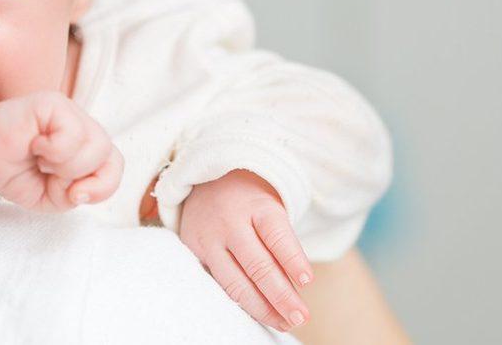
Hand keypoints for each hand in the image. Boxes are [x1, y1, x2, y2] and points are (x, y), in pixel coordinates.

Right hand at [0, 92, 123, 211]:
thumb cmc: (13, 173)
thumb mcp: (50, 199)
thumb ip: (75, 196)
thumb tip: (83, 187)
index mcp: (85, 146)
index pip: (115, 165)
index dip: (103, 186)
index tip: (74, 196)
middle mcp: (81, 125)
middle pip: (108, 156)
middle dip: (79, 177)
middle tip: (49, 174)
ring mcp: (68, 111)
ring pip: (95, 145)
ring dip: (66, 165)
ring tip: (40, 159)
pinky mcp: (53, 102)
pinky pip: (72, 133)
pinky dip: (54, 150)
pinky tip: (34, 145)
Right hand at [179, 170, 311, 331]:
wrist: (205, 180)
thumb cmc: (249, 201)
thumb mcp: (270, 208)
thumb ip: (281, 243)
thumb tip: (296, 287)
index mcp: (256, 205)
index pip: (277, 235)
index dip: (293, 260)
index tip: (307, 281)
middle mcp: (230, 222)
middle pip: (258, 265)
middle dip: (281, 296)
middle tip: (300, 316)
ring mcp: (209, 238)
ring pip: (235, 282)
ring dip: (262, 308)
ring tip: (283, 322)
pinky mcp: (193, 252)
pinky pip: (217, 285)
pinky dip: (238, 303)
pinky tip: (257, 313)